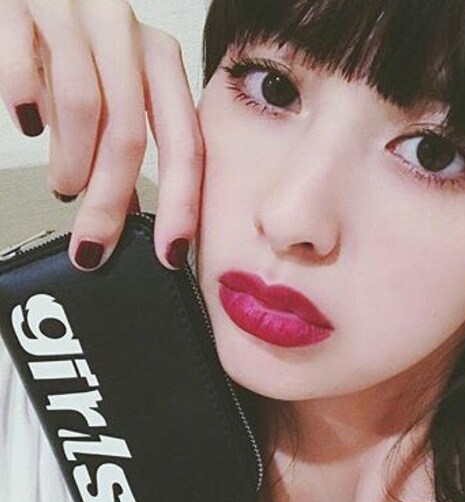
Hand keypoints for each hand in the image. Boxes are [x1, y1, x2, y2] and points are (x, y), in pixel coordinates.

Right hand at [0, 0, 203, 270]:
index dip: (181, 204)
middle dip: (111, 203)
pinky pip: (20, 70)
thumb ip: (124, 140)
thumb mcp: (113, 87)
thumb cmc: (73, 37)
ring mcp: (73, 13)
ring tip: (65, 186)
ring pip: (83, 110)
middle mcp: (125, 33)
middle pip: (130, 135)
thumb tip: (132, 210)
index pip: (185, 143)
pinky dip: (24, 106)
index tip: (171, 252)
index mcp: (159, 60)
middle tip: (95, 246)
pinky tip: (28, 123)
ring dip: (71, 165)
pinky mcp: (18, 2)